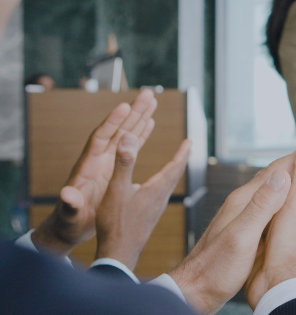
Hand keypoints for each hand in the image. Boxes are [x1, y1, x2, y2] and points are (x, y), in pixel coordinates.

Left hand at [31, 91, 157, 256]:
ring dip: (138, 118)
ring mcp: (106, 162)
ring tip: (151, 102)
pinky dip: (140, 133)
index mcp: (89, 167)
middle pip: (116, 130)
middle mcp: (98, 159)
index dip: (112, 123)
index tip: (124, 107)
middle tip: (146, 95)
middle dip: (131, 112)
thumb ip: (69, 203)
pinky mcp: (114, 167)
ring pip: (125, 134)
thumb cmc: (70, 221)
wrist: (71, 225)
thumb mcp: (70, 214)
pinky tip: (149, 123)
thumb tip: (66, 194)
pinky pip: (129, 146)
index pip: (101, 139)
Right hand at [93, 132, 190, 270]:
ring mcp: (154, 210)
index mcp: (156, 191)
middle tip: (187, 148)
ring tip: (174, 164)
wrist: (118, 253)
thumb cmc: (116, 223)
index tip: (190, 141)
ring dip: (172, 172)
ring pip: (168, 186)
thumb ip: (123, 163)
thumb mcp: (116, 189)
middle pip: (175, 175)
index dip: (182, 153)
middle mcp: (159, 200)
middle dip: (180, 159)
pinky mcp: (148, 217)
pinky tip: (155, 188)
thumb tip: (129, 136)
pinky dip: (162, 184)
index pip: (174, 167)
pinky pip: (159, 195)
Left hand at [168, 136, 295, 313]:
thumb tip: (282, 177)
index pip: (275, 171)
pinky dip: (282, 198)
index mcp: (243, 201)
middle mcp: (240, 204)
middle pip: (273, 177)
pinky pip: (267, 206)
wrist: (194, 290)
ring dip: (290, 179)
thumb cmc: (215, 269)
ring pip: (270, 190)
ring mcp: (240, 216)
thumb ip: (261, 207)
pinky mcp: (241, 229)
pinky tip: (287, 205)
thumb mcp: (242, 237)